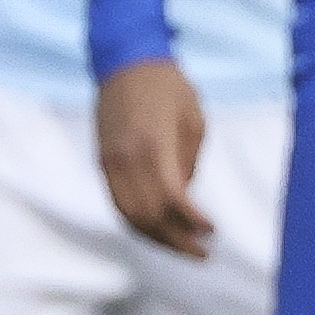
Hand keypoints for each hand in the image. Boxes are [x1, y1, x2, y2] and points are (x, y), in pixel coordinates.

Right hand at [96, 56, 213, 258]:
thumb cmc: (169, 87)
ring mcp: (109, 161)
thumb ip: (188, 163)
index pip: (172, 200)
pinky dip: (137, 223)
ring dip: (156, 238)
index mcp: (153, 146)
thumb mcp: (194, 121)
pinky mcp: (102, 161)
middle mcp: (126, 158)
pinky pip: (117, 202)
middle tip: (202, 253)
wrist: (125, 60)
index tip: (212, 232)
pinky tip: (159, 231)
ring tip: (183, 248)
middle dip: (177, 241)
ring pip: (129, 215)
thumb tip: (184, 201)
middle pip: (149, 216)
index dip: (192, 223)